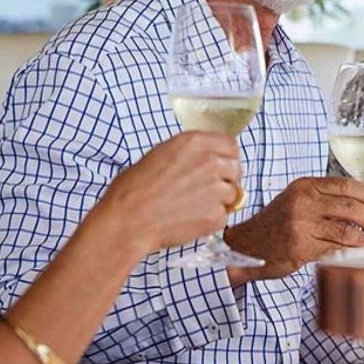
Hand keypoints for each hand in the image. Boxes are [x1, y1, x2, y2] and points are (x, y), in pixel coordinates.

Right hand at [97, 131, 239, 251]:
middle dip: (225, 179)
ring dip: (218, 201)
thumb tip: (203, 160)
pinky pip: (223, 216)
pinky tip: (188, 220)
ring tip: (191, 207)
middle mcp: (211, 162)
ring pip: (232, 194)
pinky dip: (210, 221)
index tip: (220, 166)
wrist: (128, 219)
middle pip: (236, 168)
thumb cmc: (134, 188)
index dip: (226, 157)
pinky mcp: (215, 215)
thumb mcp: (161, 154)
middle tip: (205, 190)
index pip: (230, 144)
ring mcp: (216, 189)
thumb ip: (189, 154)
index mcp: (195, 143)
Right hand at [224, 177, 363, 279]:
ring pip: (347, 232)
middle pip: (351, 208)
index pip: (346, 185)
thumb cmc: (275, 224)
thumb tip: (361, 203)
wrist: (245, 245)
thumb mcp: (295, 199)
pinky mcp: (301, 249)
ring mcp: (301, 226)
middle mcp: (303, 203)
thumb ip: (322, 197)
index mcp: (304, 186)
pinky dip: (356, 254)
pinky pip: (336, 251)